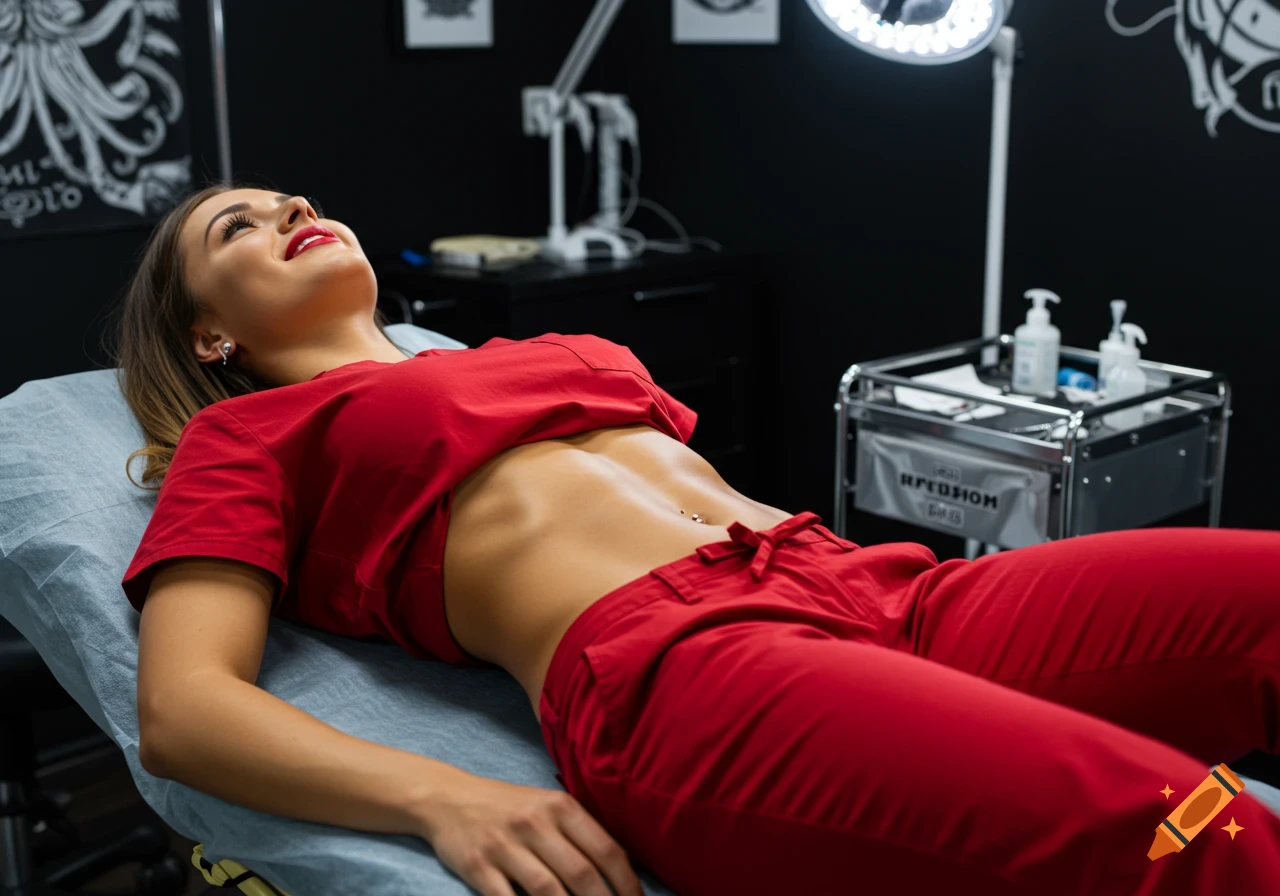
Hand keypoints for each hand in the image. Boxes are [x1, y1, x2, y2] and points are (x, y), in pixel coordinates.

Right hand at [419, 770, 644, 895]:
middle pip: (581, 874)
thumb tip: (621, 872)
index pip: (606, 849)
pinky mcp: (478, 866)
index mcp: (560, 806)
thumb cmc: (510, 807)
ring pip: (547, 891)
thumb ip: (581, 832)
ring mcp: (505, 845)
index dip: (627, 884)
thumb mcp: (548, 805)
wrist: (449, 798)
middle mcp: (535, 823)